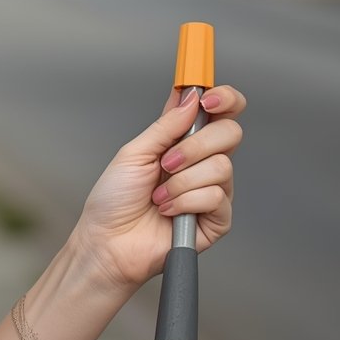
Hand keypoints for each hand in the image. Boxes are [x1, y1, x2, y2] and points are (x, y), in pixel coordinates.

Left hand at [72, 85, 245, 292]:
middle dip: (195, 146)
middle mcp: (202, 162)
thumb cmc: (114, 200)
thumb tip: (191, 97)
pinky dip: (185, 202)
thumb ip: (166, 126)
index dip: (223, 98)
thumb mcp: (134, 153)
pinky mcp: (217, 219)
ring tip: (158, 196)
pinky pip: (216, 197)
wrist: (108, 242)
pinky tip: (167, 211)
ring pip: (221, 167)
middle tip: (167, 162)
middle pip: (230, 133)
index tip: (209, 98)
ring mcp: (212, 190)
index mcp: (182, 142)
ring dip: (181, 182)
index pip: (219, 111)